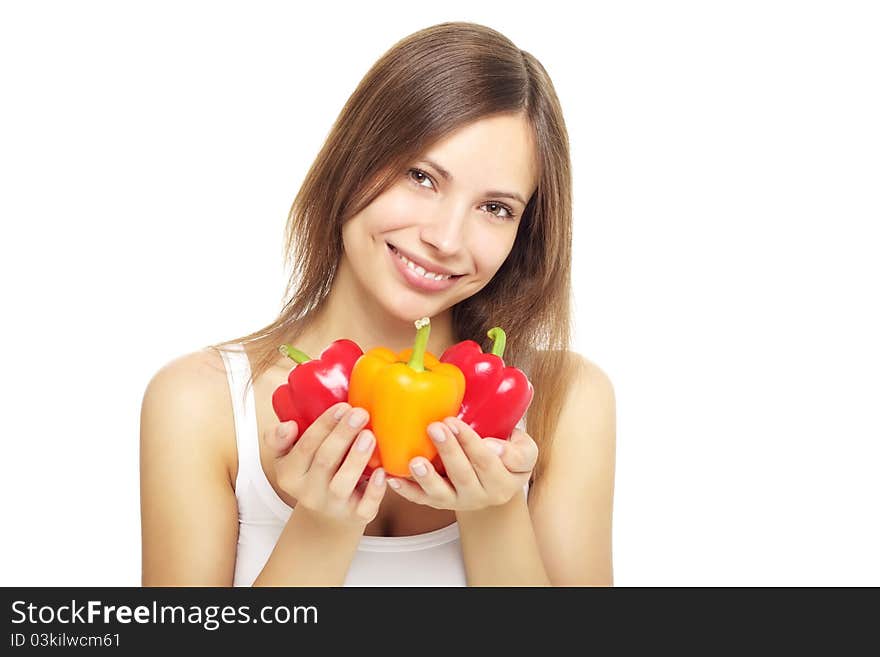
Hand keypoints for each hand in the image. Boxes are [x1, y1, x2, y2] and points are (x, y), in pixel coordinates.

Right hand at [262, 402, 387, 529]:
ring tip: (369, 435)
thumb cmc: (312, 474)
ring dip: (356, 457)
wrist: (327, 515)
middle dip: (342, 434)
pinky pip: (365, 506)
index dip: (324, 425)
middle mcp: (308, 493)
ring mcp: (333, 506)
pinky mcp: (356, 517)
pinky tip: (382, 471)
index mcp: (289, 475)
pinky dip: (375, 490)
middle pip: (324, 460)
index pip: (305, 446)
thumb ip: (279, 439)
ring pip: (342, 483)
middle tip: (360, 413)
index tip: (343, 407)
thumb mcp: (287, 458)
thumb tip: (288, 425)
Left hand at [385, 416, 537, 510]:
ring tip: (415, 461)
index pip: (487, 461)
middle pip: (463, 475)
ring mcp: (457, 501)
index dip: (470, 443)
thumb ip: (518, 450)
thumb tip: (492, 448)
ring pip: (441, 494)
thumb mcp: (524, 452)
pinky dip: (407, 491)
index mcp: (503, 482)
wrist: (495, 481)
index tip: (455, 422)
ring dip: (426, 477)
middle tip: (435, 427)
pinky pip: (421, 500)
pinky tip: (394, 479)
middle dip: (448, 451)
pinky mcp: (438, 503)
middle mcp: (480, 496)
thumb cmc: (508, 458)